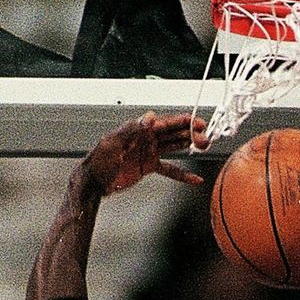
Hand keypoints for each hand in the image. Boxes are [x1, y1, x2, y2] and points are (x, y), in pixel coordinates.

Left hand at [84, 112, 208, 194]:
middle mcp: (146, 139)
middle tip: (205, 138)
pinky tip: (194, 178)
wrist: (94, 182)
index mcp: (138, 130)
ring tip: (204, 146)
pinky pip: (170, 169)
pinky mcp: (149, 166)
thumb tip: (150, 117)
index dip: (182, 123)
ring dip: (188, 146)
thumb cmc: (99, 162)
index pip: (164, 124)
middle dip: (190, 134)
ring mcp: (148, 152)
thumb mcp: (114, 143)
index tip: (197, 122)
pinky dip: (182, 174)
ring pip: (174, 146)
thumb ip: (132, 129)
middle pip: (173, 133)